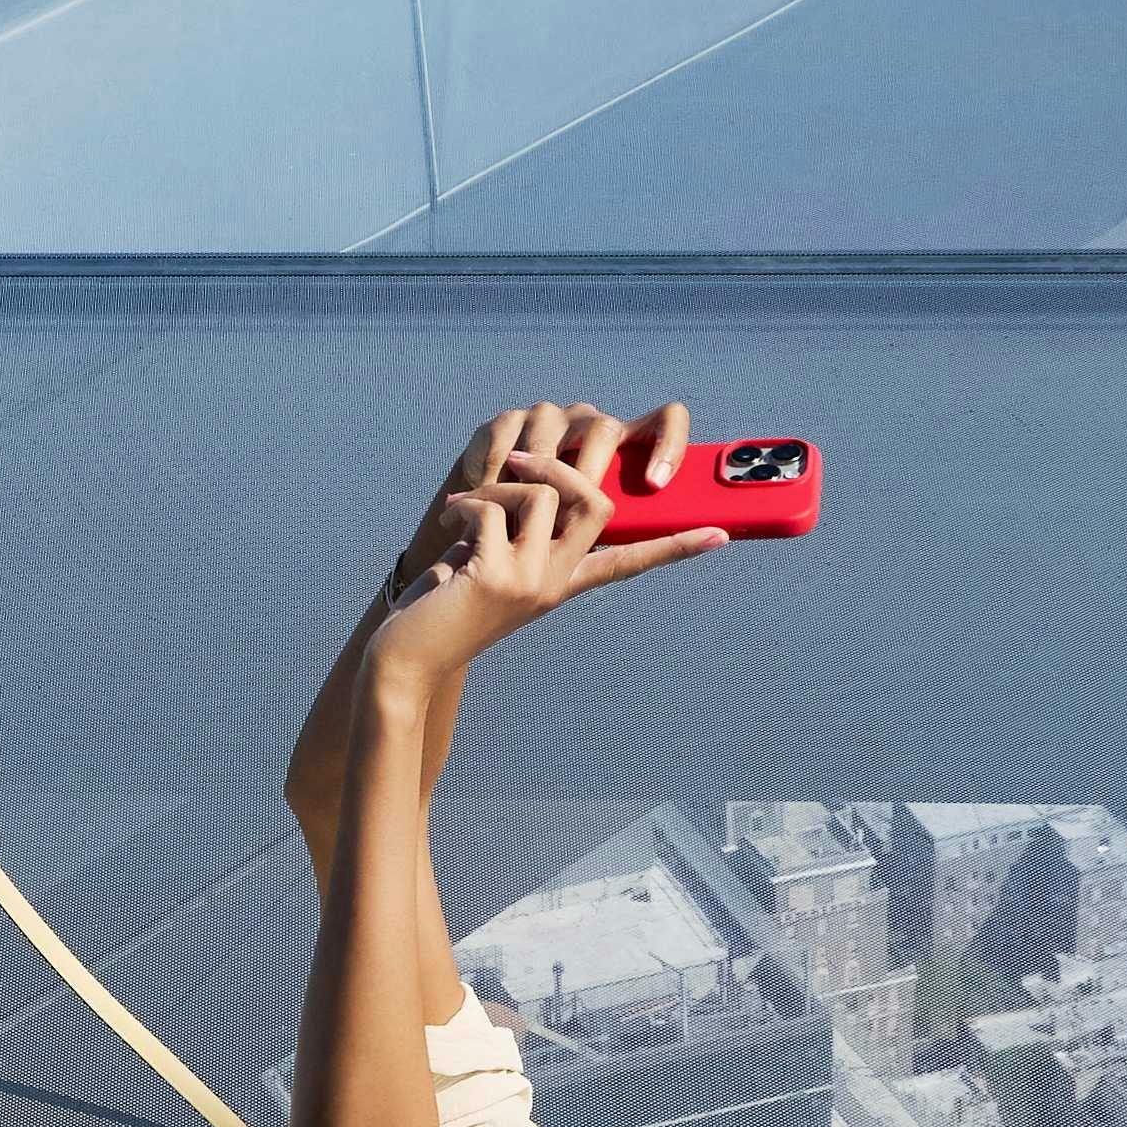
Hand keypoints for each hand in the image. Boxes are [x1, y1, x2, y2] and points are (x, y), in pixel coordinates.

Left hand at [371, 397, 717, 684]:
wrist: (405, 664)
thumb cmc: (439, 614)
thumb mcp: (487, 568)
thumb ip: (515, 534)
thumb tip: (525, 487)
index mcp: (562, 582)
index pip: (631, 561)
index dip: (673, 546)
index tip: (721, 534)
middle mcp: (555, 583)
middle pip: (598, 503)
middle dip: (561, 463)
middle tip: (515, 463)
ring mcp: (530, 582)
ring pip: (547, 494)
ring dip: (499, 484)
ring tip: (466, 504)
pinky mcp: (496, 578)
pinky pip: (495, 508)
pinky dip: (466, 503)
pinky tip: (448, 523)